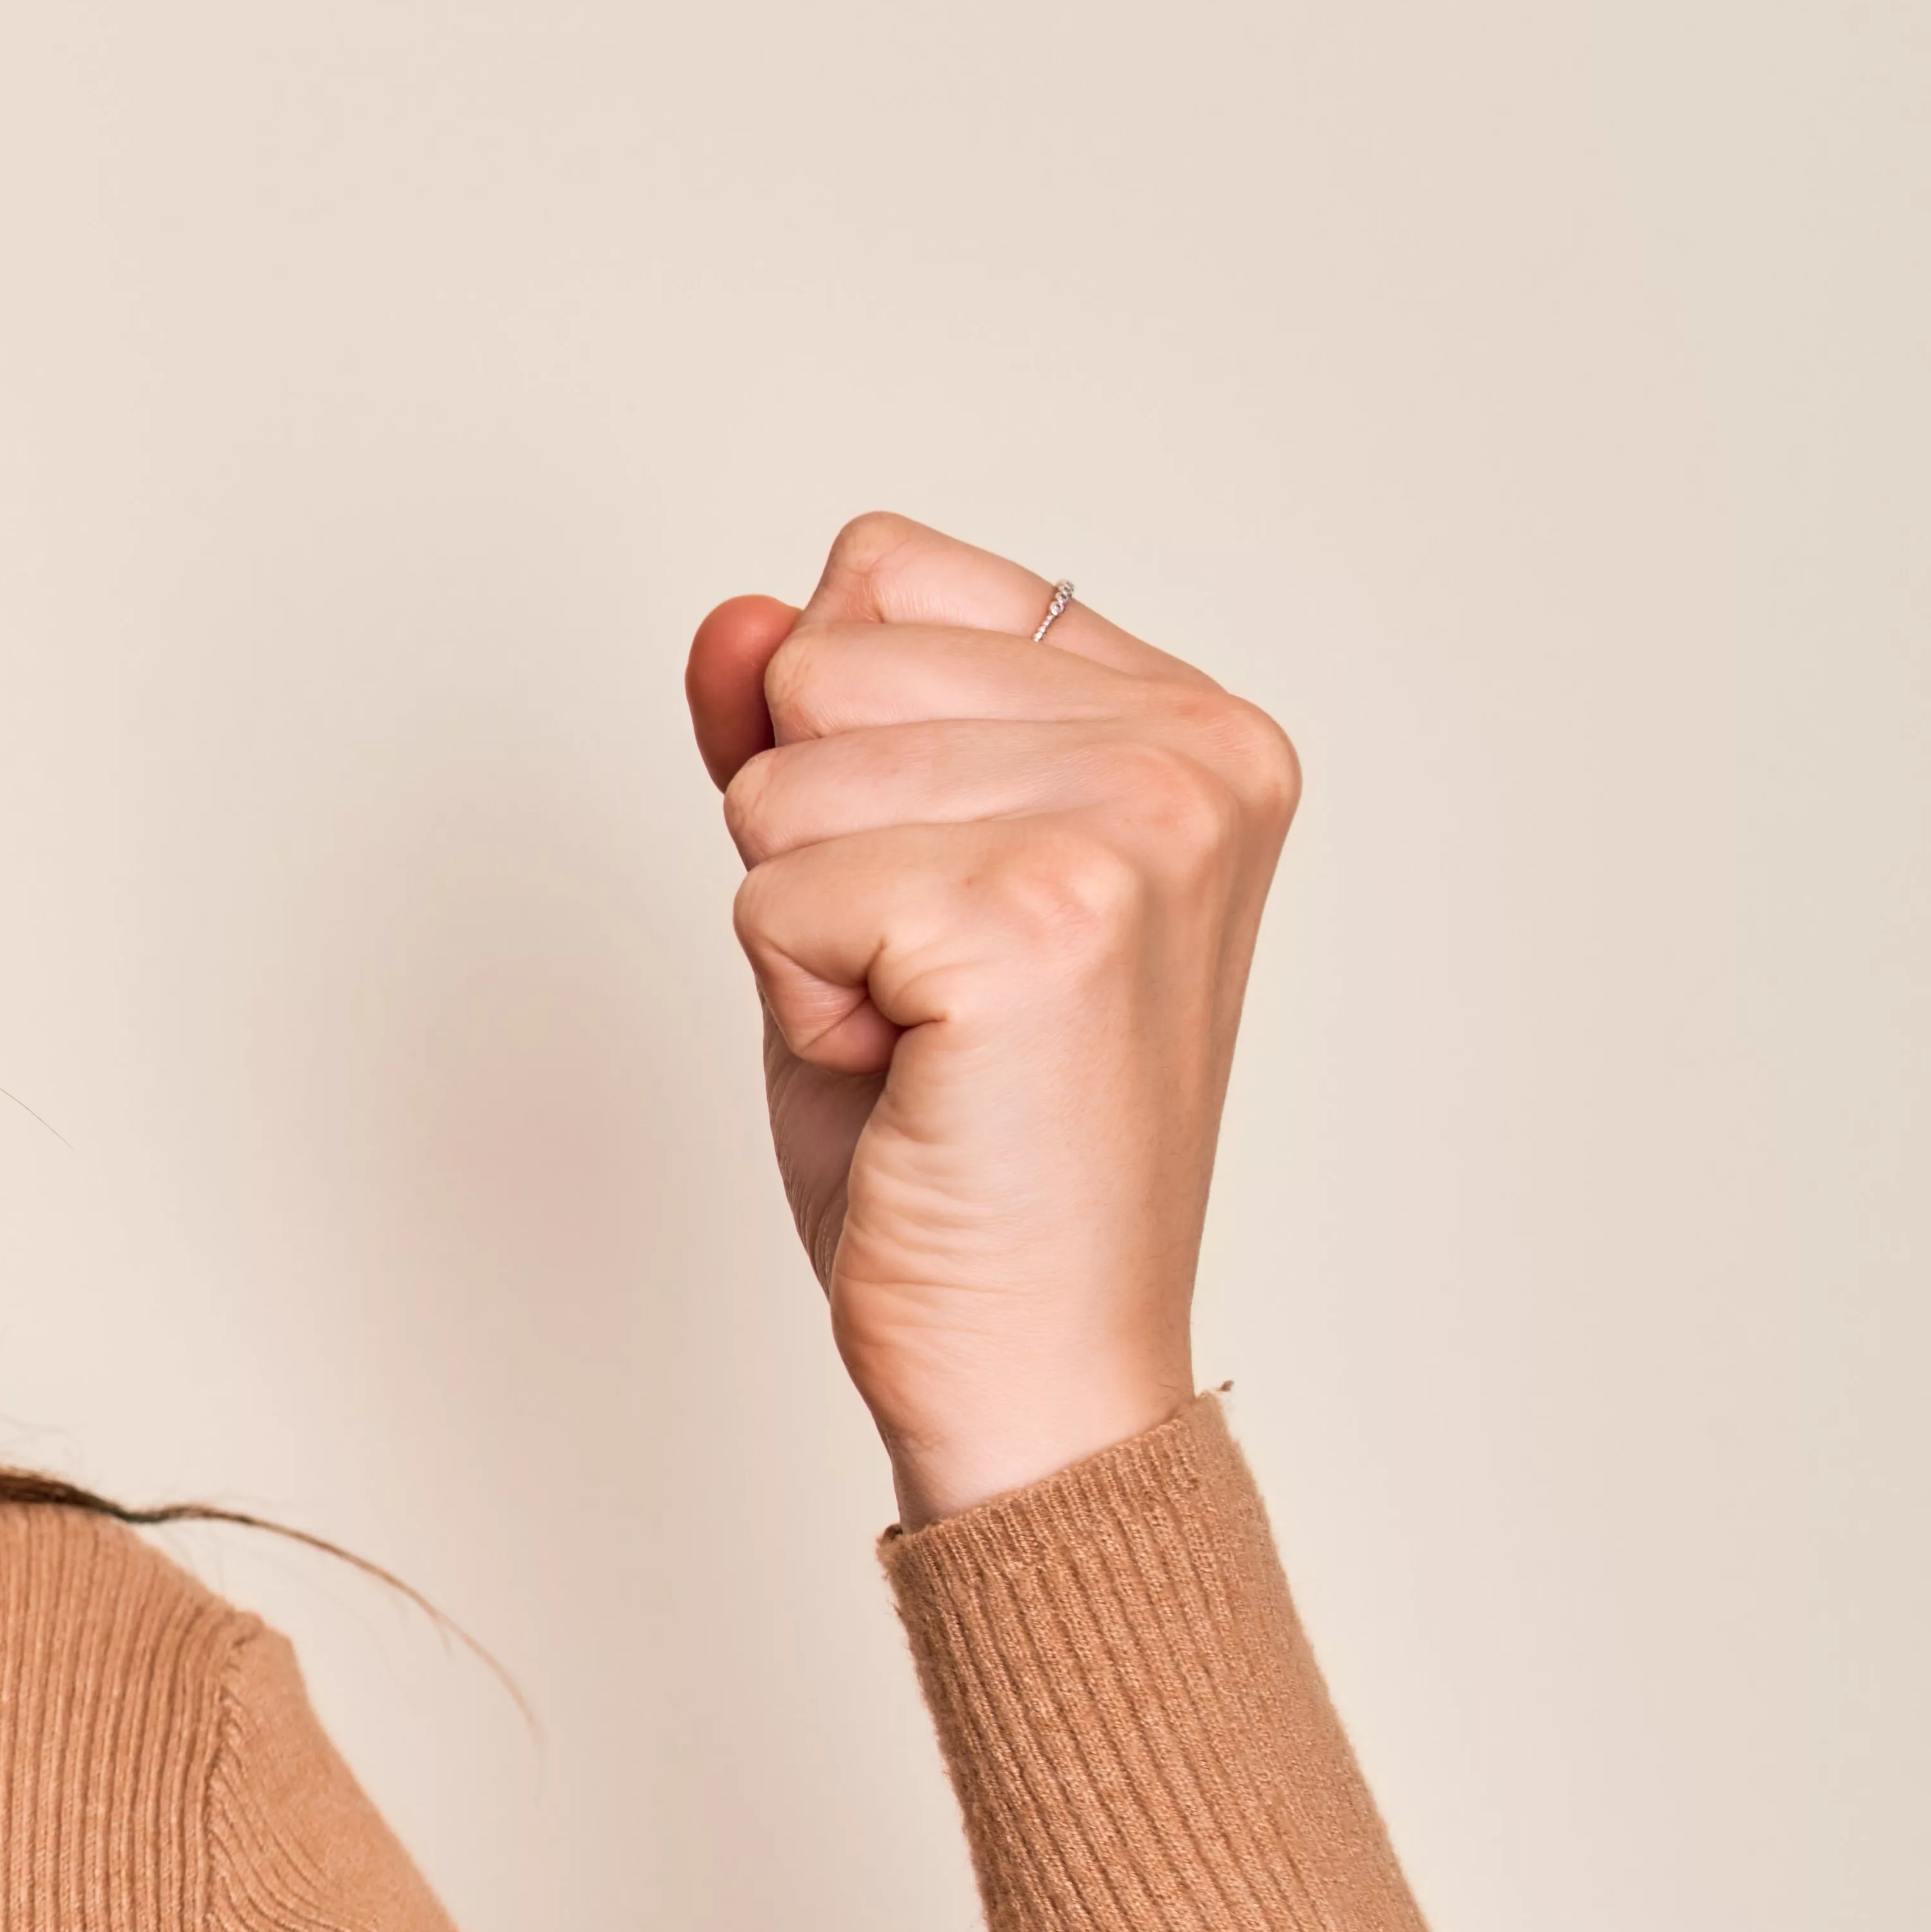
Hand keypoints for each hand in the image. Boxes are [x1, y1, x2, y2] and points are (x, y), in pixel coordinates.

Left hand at [688, 512, 1300, 1521]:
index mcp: (1189, 718)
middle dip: (813, 842)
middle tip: (923, 991)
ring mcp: (1138, 824)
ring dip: (805, 928)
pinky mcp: (1045, 916)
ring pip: (780, 777)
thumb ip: (795, 732)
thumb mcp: (855, 890)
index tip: (933, 895)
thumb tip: (733, 619)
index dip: (842, 749)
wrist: (1032, 1357)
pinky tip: (912, 1075)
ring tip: (922, 1034)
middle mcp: (1196, 748)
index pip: (884, 573)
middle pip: (822, 663)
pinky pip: (773, 890)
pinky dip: (799, 1002)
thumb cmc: (960, 1144)